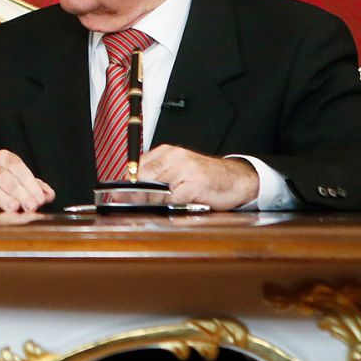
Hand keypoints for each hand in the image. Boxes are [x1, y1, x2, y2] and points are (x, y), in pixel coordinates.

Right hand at [0, 150, 53, 212]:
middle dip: (19, 192)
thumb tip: (48, 195)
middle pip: (3, 177)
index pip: (17, 167)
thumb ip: (36, 189)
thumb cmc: (6, 189)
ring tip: (14, 208)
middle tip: (31, 206)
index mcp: (3, 158)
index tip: (40, 199)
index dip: (29, 183)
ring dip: (3, 198)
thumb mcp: (23, 185)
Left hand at [139, 146, 258, 209]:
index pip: (139, 166)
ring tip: (158, 209)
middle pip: (145, 177)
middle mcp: (176, 156)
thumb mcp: (178, 172)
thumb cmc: (205, 178)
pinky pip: (173, 198)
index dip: (130, 184)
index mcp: (169, 152)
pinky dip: (169, 207)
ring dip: (154, 203)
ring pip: (157, 189)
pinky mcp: (196, 183)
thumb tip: (130, 192)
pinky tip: (173, 208)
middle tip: (138, 207)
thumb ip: (157, 178)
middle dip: (139, 195)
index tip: (124, 196)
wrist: (236, 179)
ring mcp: (187, 169)